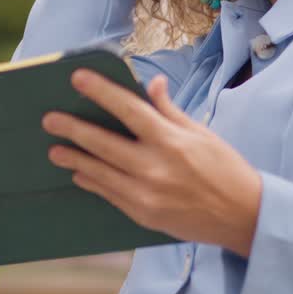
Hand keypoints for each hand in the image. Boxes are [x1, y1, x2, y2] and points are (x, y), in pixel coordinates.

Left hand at [42, 70, 262, 256]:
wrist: (243, 216)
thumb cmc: (224, 168)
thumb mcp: (201, 132)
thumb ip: (170, 110)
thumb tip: (152, 83)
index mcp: (170, 140)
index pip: (128, 109)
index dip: (100, 91)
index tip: (76, 78)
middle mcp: (155, 167)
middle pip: (104, 143)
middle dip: (73, 129)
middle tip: (49, 120)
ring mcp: (146, 194)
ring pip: (100, 172)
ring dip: (75, 159)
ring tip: (54, 149)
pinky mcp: (144, 214)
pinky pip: (110, 195)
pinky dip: (93, 182)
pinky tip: (79, 173)